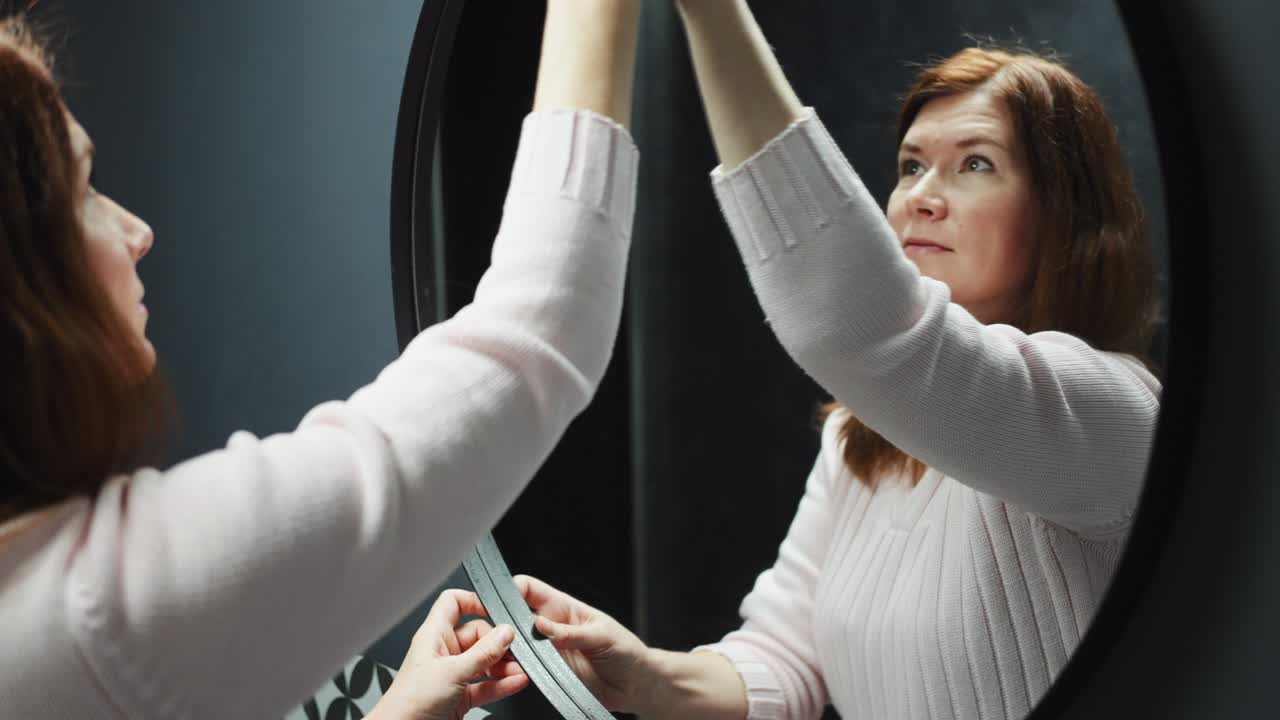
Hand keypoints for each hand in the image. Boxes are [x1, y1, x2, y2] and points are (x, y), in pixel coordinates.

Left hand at [370, 590, 528, 719]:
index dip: (475, 601)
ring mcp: (452, 675)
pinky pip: (486, 685)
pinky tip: (516, 682)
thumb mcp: (452, 672)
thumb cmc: (410, 702)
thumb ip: (482, 653)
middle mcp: (443, 652)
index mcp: (434, 636)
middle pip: (477, 635)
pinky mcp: (459, 697)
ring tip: (519, 668)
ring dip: (504, 665)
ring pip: (484, 662)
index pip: (454, 603)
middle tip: (514, 649)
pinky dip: (502, 684)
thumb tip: (505, 633)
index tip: (497, 610)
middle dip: (498, 643)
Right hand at [513, 574, 651, 712]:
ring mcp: (547, 651)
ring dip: (507, 648)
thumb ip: (570, 633)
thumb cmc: (625, 651)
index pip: (529, 589)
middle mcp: (551, 627)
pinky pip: (525, 669)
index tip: (500, 598)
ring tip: (508, 654)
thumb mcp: (601, 635)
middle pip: (514, 617)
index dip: (512, 588)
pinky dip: (516, 670)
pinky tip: (517, 671)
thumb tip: (540, 625)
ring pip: (514, 645)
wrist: (635, 685)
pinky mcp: (548, 674)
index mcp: (564, 607)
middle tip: (499, 632)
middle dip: (501, 621)